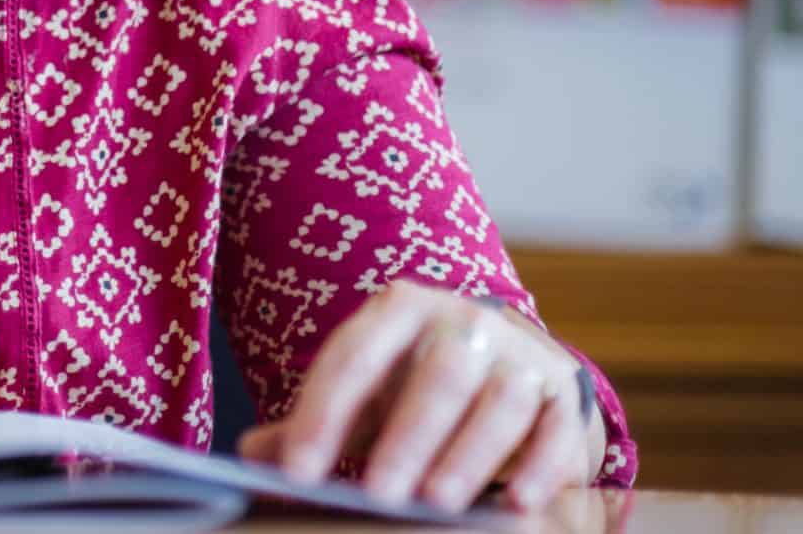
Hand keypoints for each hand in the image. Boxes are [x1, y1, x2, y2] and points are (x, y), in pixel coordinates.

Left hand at [237, 282, 602, 511]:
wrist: (512, 364)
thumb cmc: (416, 385)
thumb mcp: (365, 394)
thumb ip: (312, 423)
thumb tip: (251, 455)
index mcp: (399, 310)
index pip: (352, 358)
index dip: (322, 414)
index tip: (298, 471)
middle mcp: (463, 321)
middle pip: (434, 376)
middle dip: (405, 438)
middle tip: (380, 494)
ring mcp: (519, 354)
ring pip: (497, 401)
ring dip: (468, 454)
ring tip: (438, 501)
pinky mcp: (563, 393)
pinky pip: (555, 429)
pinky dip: (539, 467)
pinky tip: (517, 504)